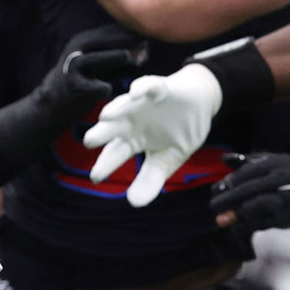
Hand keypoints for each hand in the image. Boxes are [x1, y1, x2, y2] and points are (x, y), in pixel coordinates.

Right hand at [0, 24, 146, 160]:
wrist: (53, 100)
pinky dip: (97, 87)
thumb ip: (119, 54)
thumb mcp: (100, 61)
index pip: (110, 30)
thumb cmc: (83, 78)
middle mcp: (77, 49)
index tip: (152, 32)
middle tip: (146, 40)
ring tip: (130, 57)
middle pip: (102, 39)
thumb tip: (145, 47)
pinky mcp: (70, 86)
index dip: (130, 31)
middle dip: (124, 39)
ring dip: (111, 56)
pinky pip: (86, 86)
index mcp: (86, 40)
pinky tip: (109, 89)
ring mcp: (72, 67)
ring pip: (93, 58)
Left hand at [83, 64, 222, 207]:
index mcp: (133, 140)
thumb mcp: (169, 158)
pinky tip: (135, 93)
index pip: (115, 153)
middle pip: (112, 129)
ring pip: (124, 106)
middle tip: (89, 141)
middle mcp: (131, 122)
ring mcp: (142, 104)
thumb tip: (133, 202)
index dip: (106, 164)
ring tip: (105, 116)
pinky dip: (141, 88)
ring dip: (116, 109)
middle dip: (100, 134)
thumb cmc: (180, 131)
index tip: (96, 177)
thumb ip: (151, 179)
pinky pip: (148, 86)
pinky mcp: (158, 88)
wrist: (201, 102)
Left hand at [211, 152, 289, 233]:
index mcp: (277, 162)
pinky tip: (235, 228)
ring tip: (222, 220)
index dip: (232, 180)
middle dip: (231, 198)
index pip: (251, 171)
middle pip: (253, 188)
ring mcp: (289, 198)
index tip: (217, 189)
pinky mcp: (289, 217)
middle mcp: (285, 178)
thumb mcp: (267, 163)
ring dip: (239, 213)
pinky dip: (248, 226)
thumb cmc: (281, 175)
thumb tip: (225, 158)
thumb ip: (245, 162)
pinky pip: (266, 223)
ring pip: (261, 205)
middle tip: (213, 206)